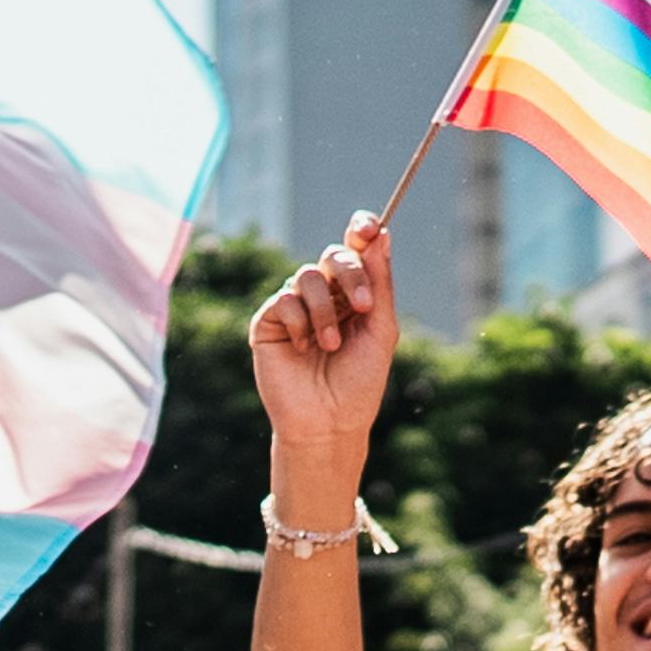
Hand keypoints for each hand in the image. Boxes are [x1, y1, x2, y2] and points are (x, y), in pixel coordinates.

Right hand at [246, 216, 396, 488]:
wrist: (329, 423)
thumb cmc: (359, 382)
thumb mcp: (380, 330)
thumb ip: (379, 284)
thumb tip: (382, 234)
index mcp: (354, 294)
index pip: (356, 249)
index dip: (362, 230)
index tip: (371, 226)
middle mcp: (325, 295)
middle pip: (333, 255)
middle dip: (350, 273)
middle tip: (362, 306)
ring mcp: (295, 307)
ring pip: (307, 276)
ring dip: (325, 311)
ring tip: (330, 346)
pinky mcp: (269, 322)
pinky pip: (284, 300)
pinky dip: (300, 322)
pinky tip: (303, 349)